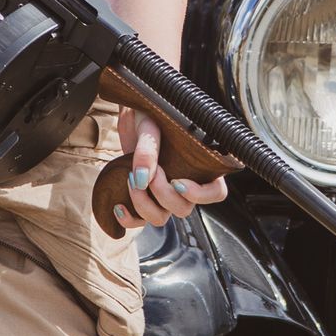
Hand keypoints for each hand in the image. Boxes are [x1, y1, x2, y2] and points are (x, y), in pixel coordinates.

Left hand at [113, 106, 228, 229]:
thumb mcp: (149, 125)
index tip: (178, 182)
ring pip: (161, 218)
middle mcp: (184, 184)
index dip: (200, 195)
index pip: (216, 193)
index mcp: (200, 166)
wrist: (131, 116)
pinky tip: (119, 206)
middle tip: (151, 171)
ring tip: (131, 180)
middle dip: (163, 194)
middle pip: (184, 209)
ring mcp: (163, 194)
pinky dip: (129, 219)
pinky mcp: (143, 198)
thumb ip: (148, 149)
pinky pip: (139, 221)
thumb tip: (143, 179)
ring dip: (144, 205)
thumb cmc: (149, 114)